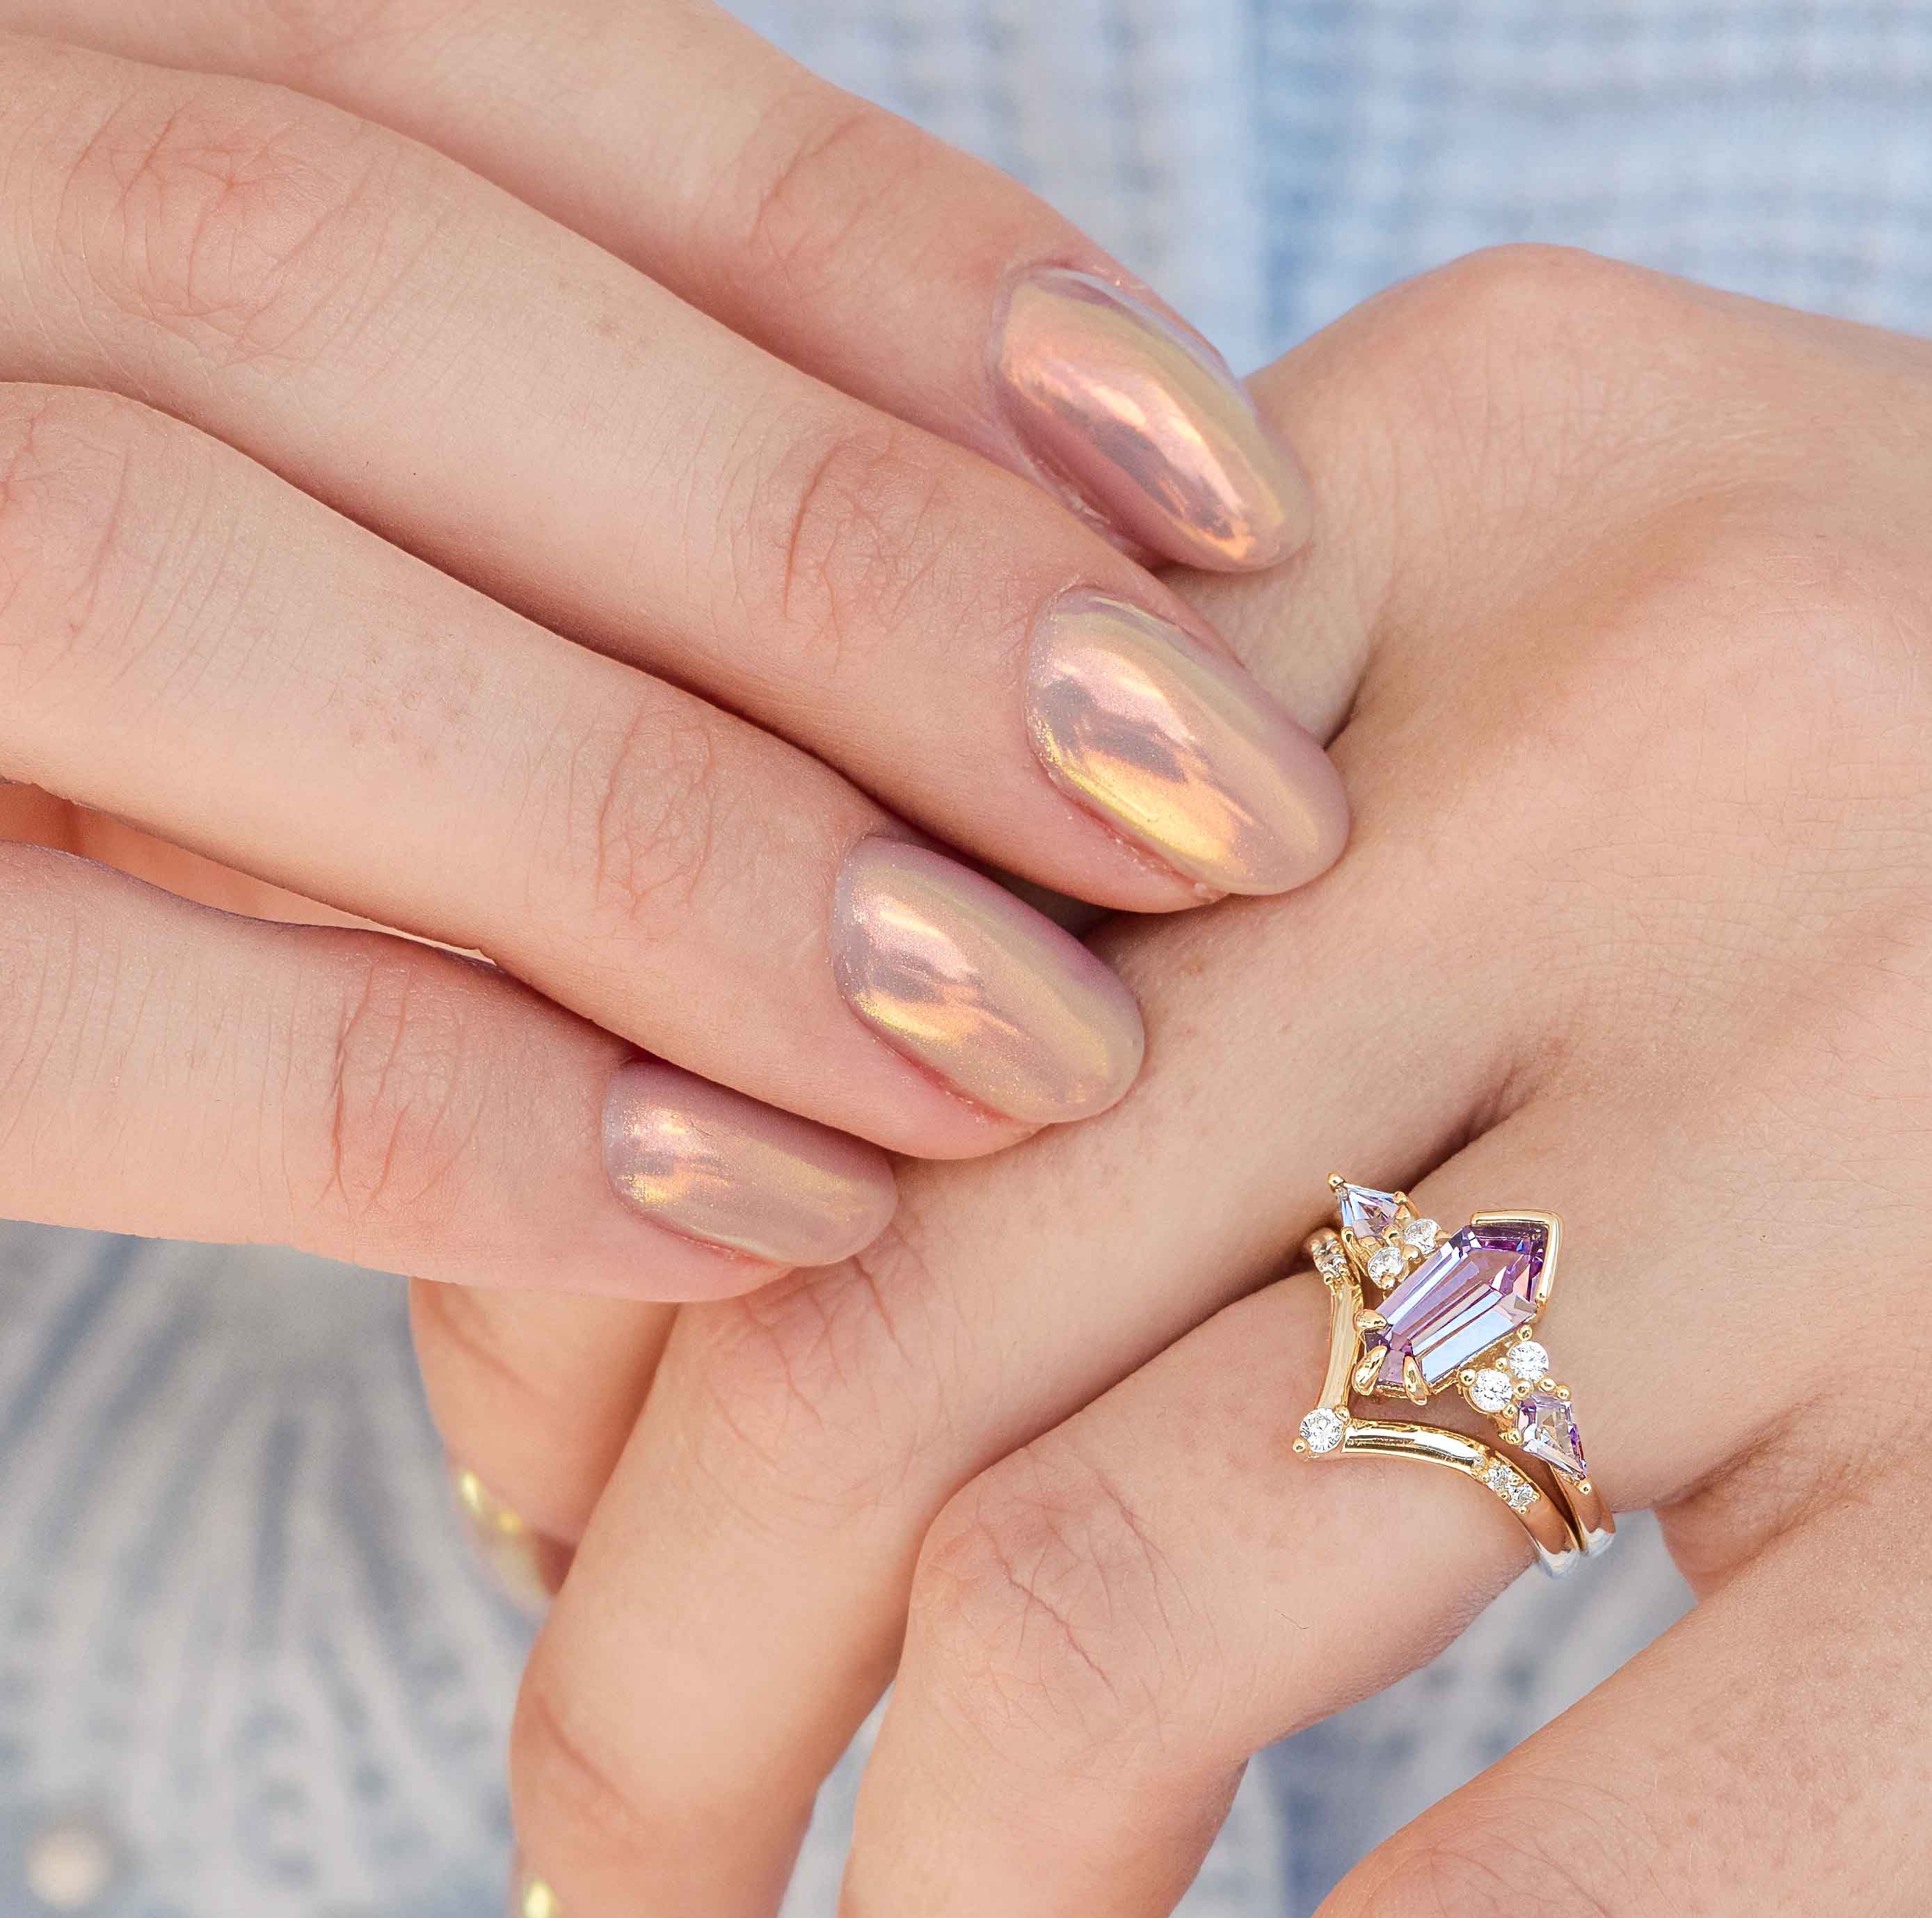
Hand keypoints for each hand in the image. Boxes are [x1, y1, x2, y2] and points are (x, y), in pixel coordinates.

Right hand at [0, 0, 1340, 1288]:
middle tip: (1228, 819)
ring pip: (184, 583)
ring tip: (1035, 1047)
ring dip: (678, 837)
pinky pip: (58, 997)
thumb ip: (543, 465)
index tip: (1232, 515)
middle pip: (362, 302)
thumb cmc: (85, 659)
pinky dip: (432, 1099)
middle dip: (849, 570)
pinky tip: (753, 1211)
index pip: (517, 88)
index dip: (909, 288)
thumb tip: (1043, 613)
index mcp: (18, 66)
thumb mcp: (303, 477)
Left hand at [474, 245, 1931, 1917]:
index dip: (601, 1323)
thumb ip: (1302, 903)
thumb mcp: (1722, 683)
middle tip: (641, 1894)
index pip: (820, 956)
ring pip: (1138, 1623)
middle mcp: (1678, 749)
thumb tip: (849, 1288)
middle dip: (661, 1685)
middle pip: (892, 1305)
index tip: (576, 1544)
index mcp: (1507, 489)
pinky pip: (1539, 1913)